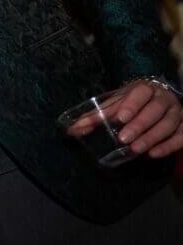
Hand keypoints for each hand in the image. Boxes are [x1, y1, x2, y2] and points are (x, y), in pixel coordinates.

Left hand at [67, 80, 182, 158]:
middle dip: (140, 125)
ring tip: (136, 149)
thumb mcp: (115, 105)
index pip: (141, 94)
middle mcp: (164, 99)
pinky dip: (169, 146)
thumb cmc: (132, 103)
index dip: (132, 104)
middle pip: (155, 111)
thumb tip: (72, 130)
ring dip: (152, 137)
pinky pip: (181, 136)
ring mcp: (177, 112)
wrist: (159, 100)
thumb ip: (95, 116)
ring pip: (169, 124)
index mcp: (146, 89)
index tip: (121, 117)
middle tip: (124, 139)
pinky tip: (154, 154)